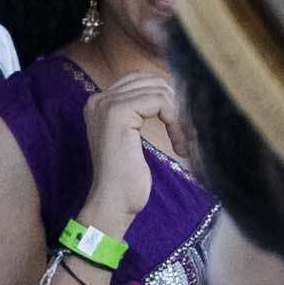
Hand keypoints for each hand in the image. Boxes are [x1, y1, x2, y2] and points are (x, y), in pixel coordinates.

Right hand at [78, 65, 187, 221]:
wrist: (114, 203)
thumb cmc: (126, 177)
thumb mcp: (133, 137)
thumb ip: (143, 111)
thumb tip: (174, 90)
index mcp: (100, 103)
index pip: (142, 81)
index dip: (167, 99)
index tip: (179, 127)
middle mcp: (98, 98)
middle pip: (151, 81)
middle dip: (174, 104)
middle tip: (185, 133)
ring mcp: (106, 104)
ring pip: (158, 90)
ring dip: (178, 116)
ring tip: (182, 141)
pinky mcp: (118, 113)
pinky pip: (159, 101)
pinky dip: (175, 120)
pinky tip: (177, 143)